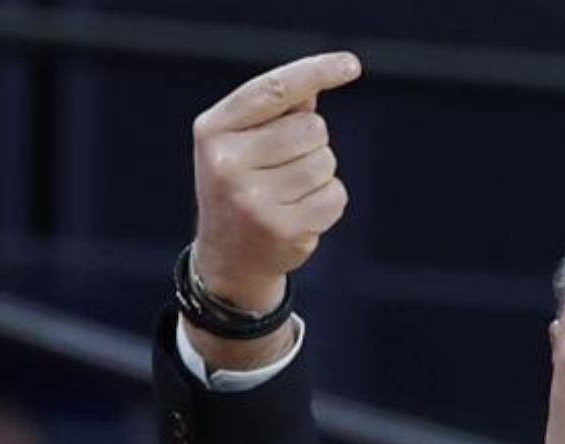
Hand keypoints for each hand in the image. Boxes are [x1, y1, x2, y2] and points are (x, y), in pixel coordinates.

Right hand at [188, 51, 361, 365]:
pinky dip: (328, 202)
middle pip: (312, 128)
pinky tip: (301, 213)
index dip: (316, 72)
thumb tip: (317, 83)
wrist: (229, 257)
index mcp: (213, 130)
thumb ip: (277, 111)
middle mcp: (227, 164)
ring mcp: (253, 200)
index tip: (350, 65)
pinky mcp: (283, 229)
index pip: (274, 90)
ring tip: (290, 192)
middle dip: (311, 144)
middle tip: (285, 168)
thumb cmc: (243, 184)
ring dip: (320, 174)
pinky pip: (335, 195)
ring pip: (326, 162)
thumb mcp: (243, 142)